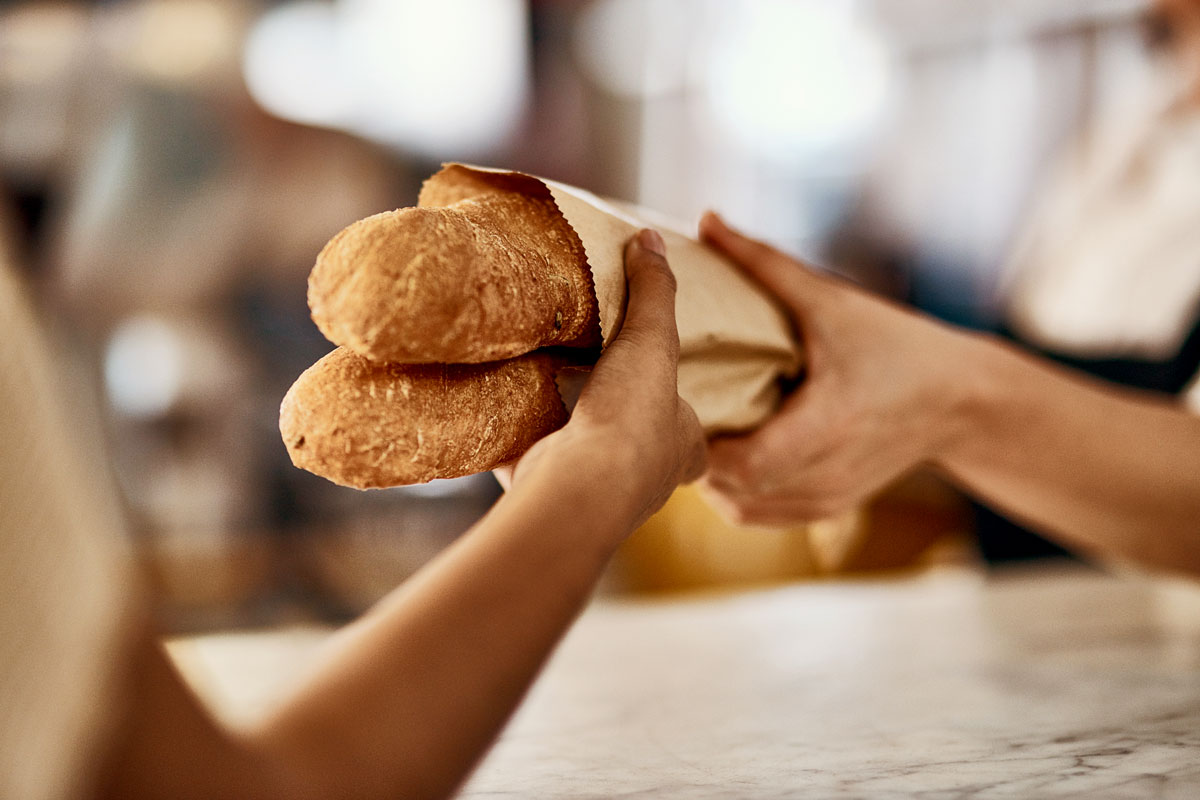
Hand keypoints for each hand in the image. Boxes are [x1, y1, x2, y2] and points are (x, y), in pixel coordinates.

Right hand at [496, 229, 705, 532]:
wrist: (579, 489)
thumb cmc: (632, 419)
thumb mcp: (652, 340)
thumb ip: (653, 292)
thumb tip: (652, 239)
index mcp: (683, 449)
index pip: (694, 432)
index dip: (681, 412)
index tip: (658, 389)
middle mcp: (644, 481)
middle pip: (634, 445)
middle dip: (615, 417)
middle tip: (592, 380)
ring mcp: (594, 494)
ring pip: (581, 457)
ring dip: (564, 429)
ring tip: (542, 382)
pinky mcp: (544, 494)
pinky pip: (527, 462)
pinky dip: (513, 440)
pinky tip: (496, 409)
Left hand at [698, 212, 978, 524]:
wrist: (962, 402)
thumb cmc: (899, 347)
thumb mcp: (832, 303)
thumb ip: (765, 263)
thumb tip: (708, 220)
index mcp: (825, 425)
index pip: (743, 463)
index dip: (701, 442)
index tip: (677, 404)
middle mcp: (824, 473)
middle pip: (731, 488)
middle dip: (695, 453)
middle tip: (670, 412)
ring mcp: (825, 498)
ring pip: (740, 509)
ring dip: (712, 476)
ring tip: (694, 431)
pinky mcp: (827, 507)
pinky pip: (761, 515)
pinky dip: (736, 492)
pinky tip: (725, 454)